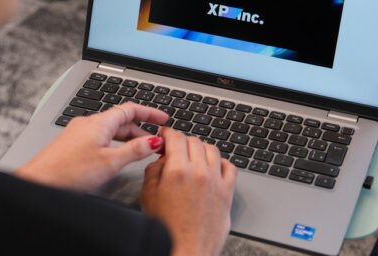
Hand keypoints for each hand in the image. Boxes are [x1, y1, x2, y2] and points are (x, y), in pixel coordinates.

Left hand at [15, 102, 168, 190]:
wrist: (39, 180)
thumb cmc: (69, 172)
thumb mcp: (110, 162)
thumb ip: (134, 150)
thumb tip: (154, 140)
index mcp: (99, 122)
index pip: (130, 109)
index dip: (150, 112)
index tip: (163, 118)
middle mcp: (88, 122)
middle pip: (121, 119)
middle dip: (140, 128)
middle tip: (155, 140)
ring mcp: (78, 131)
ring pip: (109, 129)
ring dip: (127, 136)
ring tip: (139, 149)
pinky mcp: (72, 142)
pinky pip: (99, 136)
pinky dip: (113, 142)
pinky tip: (115, 154)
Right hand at [140, 129, 236, 255]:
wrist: (187, 250)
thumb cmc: (167, 229)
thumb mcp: (148, 195)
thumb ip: (154, 170)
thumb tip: (162, 157)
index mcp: (177, 171)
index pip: (176, 137)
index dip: (168, 133)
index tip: (165, 135)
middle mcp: (199, 172)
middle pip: (194, 140)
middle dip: (182, 141)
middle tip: (175, 148)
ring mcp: (216, 181)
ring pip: (212, 150)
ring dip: (201, 148)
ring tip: (193, 156)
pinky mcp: (227, 192)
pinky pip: (229, 166)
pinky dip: (220, 162)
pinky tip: (212, 167)